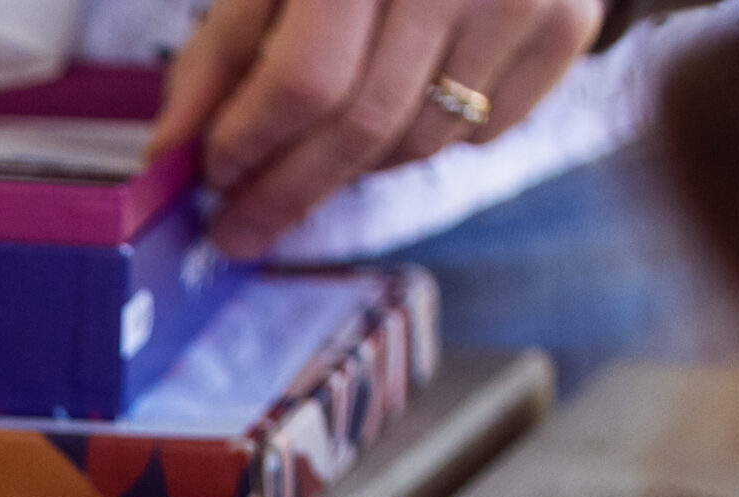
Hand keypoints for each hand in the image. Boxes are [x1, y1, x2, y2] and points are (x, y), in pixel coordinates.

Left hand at [149, 0, 605, 258]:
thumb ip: (222, 52)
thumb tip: (171, 156)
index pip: (305, 81)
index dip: (251, 145)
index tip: (211, 184)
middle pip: (363, 125)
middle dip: (287, 192)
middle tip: (239, 230)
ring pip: (419, 141)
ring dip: (350, 171)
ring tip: (308, 161)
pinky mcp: (567, 24)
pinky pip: (481, 132)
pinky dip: (423, 142)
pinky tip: (393, 114)